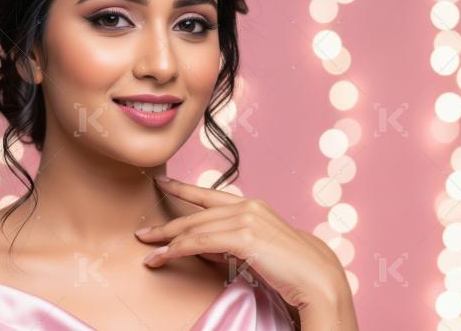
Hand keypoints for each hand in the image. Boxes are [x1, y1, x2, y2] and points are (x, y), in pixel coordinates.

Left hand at [134, 175, 348, 312]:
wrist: (316, 276)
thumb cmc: (291, 268)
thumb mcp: (257, 250)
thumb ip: (232, 243)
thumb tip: (204, 247)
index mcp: (253, 206)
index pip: (209, 196)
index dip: (183, 188)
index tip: (163, 183)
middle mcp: (248, 206)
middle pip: (196, 215)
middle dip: (167, 225)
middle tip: (144, 234)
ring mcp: (246, 219)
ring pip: (195, 229)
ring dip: (167, 242)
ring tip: (149, 254)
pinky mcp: (243, 237)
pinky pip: (200, 242)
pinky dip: (177, 250)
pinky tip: (164, 257)